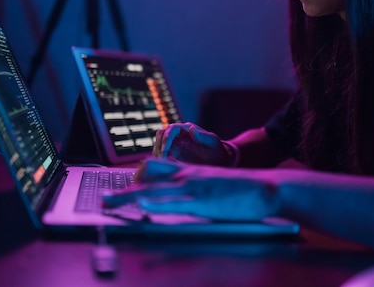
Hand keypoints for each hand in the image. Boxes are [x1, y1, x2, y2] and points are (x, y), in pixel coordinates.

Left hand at [104, 159, 280, 220]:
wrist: (266, 188)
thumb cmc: (242, 190)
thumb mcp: (214, 185)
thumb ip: (197, 189)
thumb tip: (182, 199)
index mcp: (191, 171)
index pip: (156, 166)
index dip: (137, 176)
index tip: (121, 186)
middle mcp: (188, 175)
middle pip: (148, 174)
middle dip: (126, 187)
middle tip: (107, 199)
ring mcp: (193, 188)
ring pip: (152, 189)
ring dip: (128, 198)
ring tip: (108, 204)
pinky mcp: (201, 202)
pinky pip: (172, 202)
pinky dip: (154, 204)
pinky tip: (141, 207)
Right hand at [152, 122, 235, 165]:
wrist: (219, 159)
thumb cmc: (217, 149)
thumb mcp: (213, 142)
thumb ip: (203, 136)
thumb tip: (191, 128)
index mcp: (187, 128)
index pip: (171, 129)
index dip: (166, 138)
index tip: (165, 151)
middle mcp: (180, 134)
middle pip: (162, 133)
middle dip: (158, 145)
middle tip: (161, 158)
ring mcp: (176, 142)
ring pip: (159, 142)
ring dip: (157, 151)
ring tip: (161, 163)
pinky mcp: (174, 151)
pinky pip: (163, 152)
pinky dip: (160, 157)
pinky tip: (164, 166)